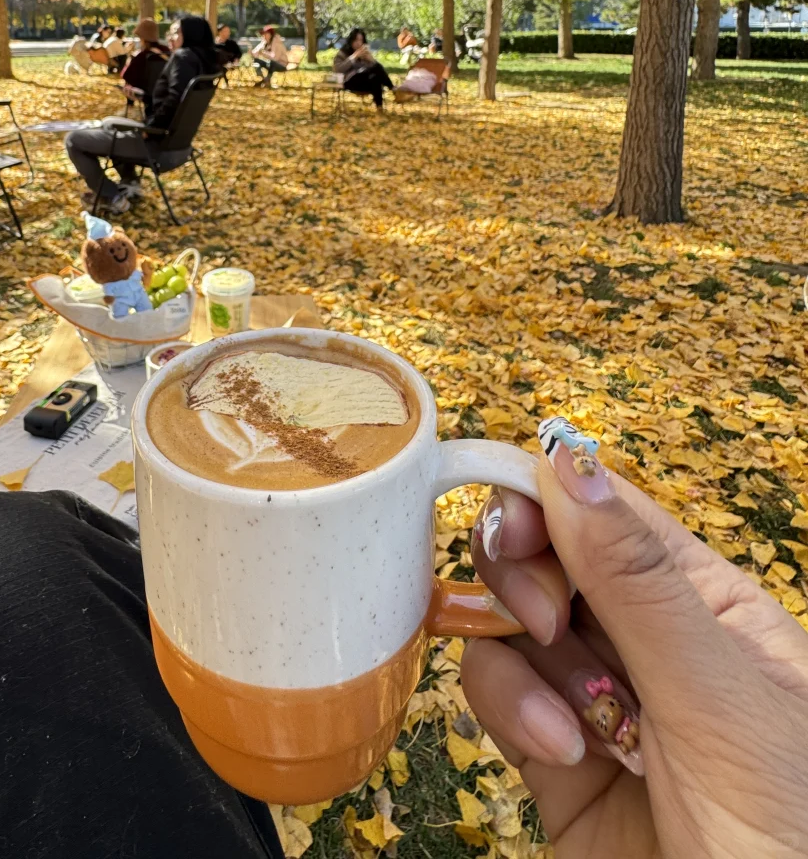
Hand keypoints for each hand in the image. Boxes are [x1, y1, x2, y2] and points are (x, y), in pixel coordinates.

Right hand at [464, 424, 807, 856]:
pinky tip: (561, 752)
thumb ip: (636, 581)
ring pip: (513, 628)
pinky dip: (514, 712)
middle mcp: (649, 640)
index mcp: (710, 604)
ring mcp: (598, 699)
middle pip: (548, 560)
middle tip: (538, 620)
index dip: (547, 501)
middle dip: (527, 581)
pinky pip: (501, 695)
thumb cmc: (788, 833)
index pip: (610, 514)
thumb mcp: (720, 698)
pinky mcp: (555, 760)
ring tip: (569, 725)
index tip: (509, 526)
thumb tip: (567, 460)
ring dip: (525, 665)